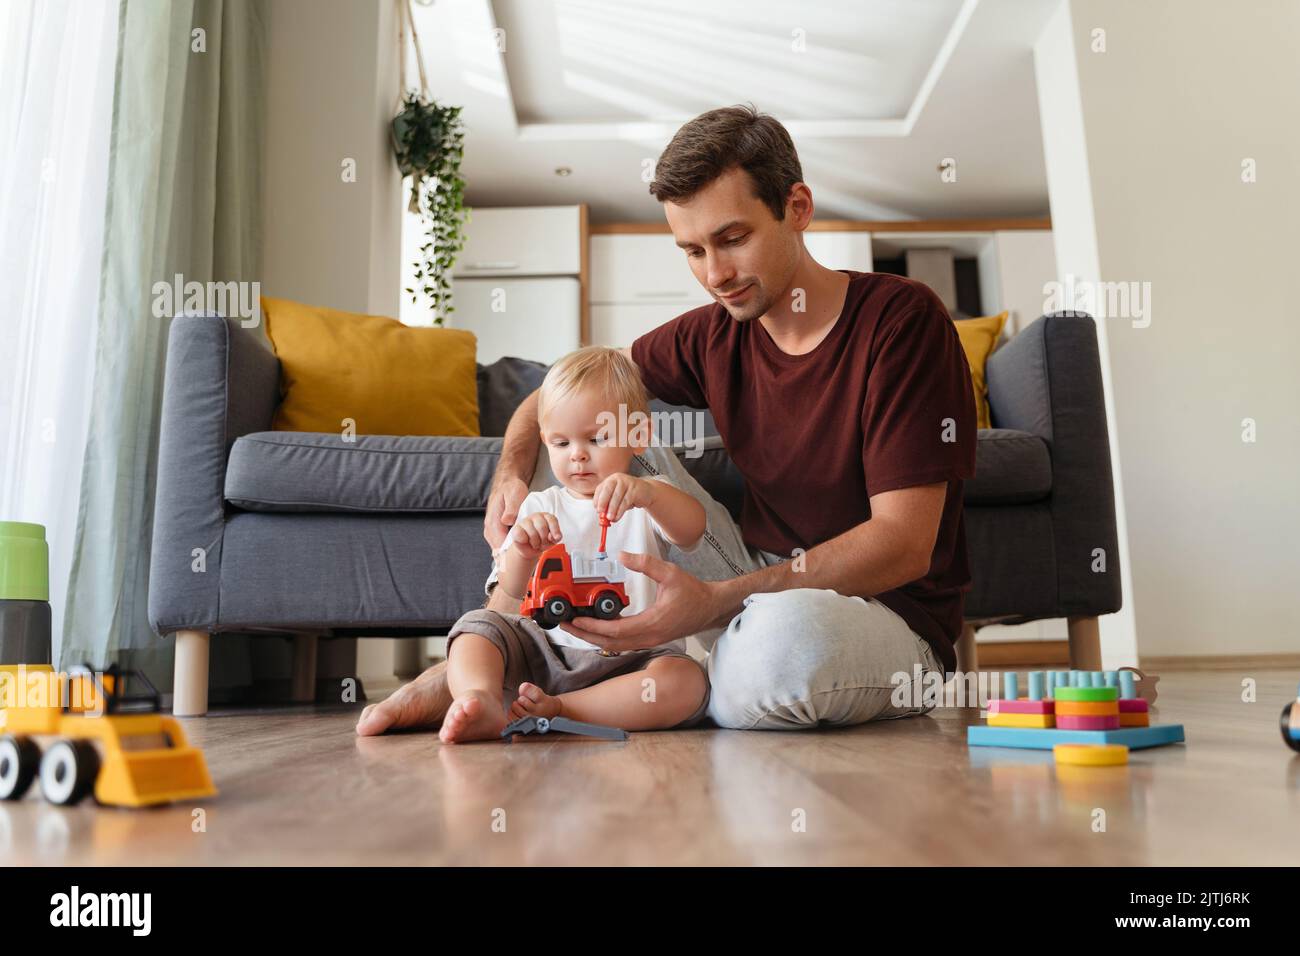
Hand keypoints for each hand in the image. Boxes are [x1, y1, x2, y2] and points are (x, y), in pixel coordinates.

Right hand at [484, 476, 528, 551]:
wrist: (507, 484)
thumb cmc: (511, 489)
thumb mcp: (514, 495)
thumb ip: (511, 509)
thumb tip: (507, 521)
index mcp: (493, 523)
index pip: (500, 546)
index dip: (512, 554)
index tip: (525, 554)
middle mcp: (490, 530)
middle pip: (500, 552)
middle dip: (513, 555)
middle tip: (529, 554)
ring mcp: (492, 532)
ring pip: (501, 549)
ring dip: (512, 552)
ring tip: (528, 549)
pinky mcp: (497, 531)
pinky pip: (502, 544)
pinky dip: (511, 547)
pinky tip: (523, 545)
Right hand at [510, 512, 561, 560]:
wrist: (530, 550)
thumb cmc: (542, 542)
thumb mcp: (553, 540)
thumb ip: (557, 537)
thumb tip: (556, 536)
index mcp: (546, 516)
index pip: (552, 520)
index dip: (555, 530)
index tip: (555, 538)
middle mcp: (536, 516)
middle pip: (542, 527)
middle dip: (544, 539)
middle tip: (542, 542)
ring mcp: (525, 521)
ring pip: (532, 533)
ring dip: (536, 543)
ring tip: (535, 543)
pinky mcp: (516, 528)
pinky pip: (522, 535)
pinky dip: (526, 541)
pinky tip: (526, 541)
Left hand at [565, 552, 720, 651]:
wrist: (709, 608)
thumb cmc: (692, 592)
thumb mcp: (670, 572)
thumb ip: (645, 563)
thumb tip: (622, 555)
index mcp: (652, 623)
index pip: (616, 630)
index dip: (593, 627)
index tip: (576, 619)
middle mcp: (649, 637)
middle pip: (609, 643)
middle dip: (585, 635)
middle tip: (566, 625)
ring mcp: (649, 640)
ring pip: (615, 646)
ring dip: (593, 638)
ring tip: (576, 626)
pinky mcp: (649, 639)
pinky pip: (623, 643)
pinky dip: (606, 637)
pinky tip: (597, 627)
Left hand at [592, 473, 655, 523]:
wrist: (647, 491)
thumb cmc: (629, 494)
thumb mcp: (617, 498)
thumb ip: (609, 504)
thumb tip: (601, 515)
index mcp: (611, 480)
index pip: (600, 489)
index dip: (597, 499)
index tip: (597, 509)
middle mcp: (618, 479)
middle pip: (607, 490)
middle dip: (603, 502)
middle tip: (601, 513)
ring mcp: (627, 482)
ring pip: (617, 497)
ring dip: (612, 509)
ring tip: (610, 518)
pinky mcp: (634, 489)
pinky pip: (626, 501)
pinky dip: (620, 511)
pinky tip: (617, 516)